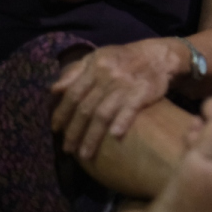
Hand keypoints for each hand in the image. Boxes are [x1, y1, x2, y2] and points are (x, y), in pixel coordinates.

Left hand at [50, 39, 177, 159]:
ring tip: (85, 154)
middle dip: (74, 131)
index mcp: (95, 67)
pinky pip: (130, 109)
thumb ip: (75, 72)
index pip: (73, 94)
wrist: (158, 56)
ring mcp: (125, 85)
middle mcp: (108, 77)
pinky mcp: (143, 92)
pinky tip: (115, 136)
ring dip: (92, 136)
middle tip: (67, 149)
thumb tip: (53, 90)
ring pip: (103, 114)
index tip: (55, 129)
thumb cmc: (123, 59)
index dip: (62, 112)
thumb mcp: (97, 57)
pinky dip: (122, 122)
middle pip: (86, 108)